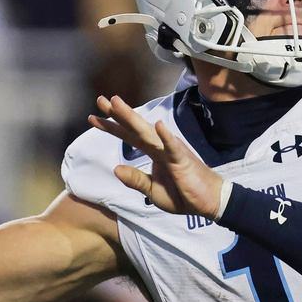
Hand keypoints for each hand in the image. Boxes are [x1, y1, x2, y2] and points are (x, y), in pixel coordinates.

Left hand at [88, 95, 223, 218]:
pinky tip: (159, 125)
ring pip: (148, 132)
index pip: (129, 136)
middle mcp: (160, 147)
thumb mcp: (153, 191)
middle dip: (117, 114)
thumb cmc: (183, 195)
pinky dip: (166, 137)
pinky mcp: (184, 161)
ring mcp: (172, 151)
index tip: (92, 117)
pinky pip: (174, 147)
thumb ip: (136, 180)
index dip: (111, 127)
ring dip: (132, 118)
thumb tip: (115, 169)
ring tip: (117, 104)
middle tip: (101, 99)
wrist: (209, 202)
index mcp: (153, 152)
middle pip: (135, 128)